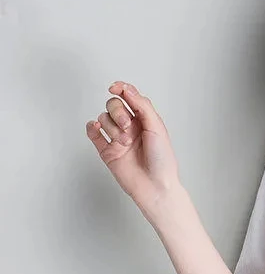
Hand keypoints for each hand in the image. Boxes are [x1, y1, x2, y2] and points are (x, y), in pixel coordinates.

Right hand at [86, 82, 180, 212]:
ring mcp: (117, 138)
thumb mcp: (157, 128)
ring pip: (103, 118)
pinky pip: (93, 133)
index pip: (130, 97)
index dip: (121, 89)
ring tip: (124, 142)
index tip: (114, 88)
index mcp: (145, 120)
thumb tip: (127, 89)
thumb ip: (142, 106)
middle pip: (113, 105)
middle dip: (118, 112)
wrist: (155, 186)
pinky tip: (97, 129)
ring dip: (112, 126)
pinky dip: (92, 128)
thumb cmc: (162, 160)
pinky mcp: (107, 150)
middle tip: (127, 127)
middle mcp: (130, 127)